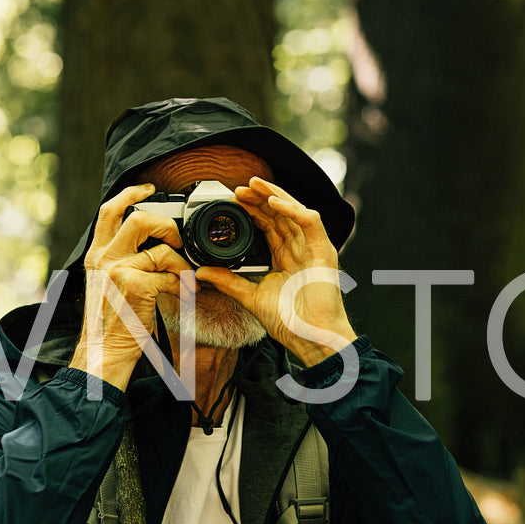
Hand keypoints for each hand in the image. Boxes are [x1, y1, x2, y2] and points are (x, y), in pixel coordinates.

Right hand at [70, 184, 195, 389]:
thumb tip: (154, 246)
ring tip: (188, 280)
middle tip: (178, 239)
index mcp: (96, 256)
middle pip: (138, 219)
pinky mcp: (135, 286)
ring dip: (183, 264)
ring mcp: (118, 271)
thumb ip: (122, 262)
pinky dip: (184, 286)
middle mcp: (103, 259)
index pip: (108, 211)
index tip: (148, 188)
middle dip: (166, 224)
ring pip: (161, 250)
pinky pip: (170, 276)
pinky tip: (185, 296)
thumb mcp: (108, 285)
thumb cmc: (111, 324)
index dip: (129, 194)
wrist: (104, 352)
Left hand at [194, 177, 357, 366]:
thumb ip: (227, 282)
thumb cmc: (291, 323)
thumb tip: (201, 271)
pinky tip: (274, 201)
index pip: (269, 225)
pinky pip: (310, 222)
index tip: (232, 202)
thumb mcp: (250, 298)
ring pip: (294, 210)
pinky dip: (293, 209)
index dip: (252, 210)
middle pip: (280, 213)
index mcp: (285, 257)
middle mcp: (300, 249)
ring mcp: (313, 248)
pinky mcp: (324, 251)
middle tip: (238, 188)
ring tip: (253, 184)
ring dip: (273, 194)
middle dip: (259, 197)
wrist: (311, 339)